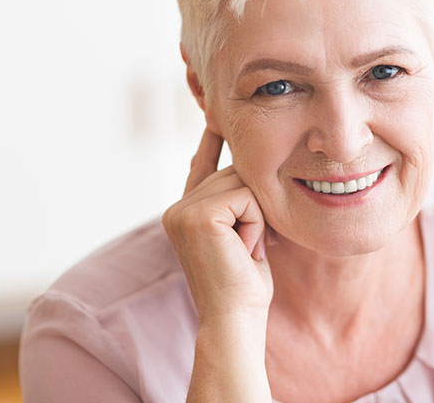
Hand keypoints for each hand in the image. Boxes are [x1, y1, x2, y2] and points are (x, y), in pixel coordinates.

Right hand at [162, 128, 273, 323]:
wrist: (235, 317)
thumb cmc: (244, 283)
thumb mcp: (240, 234)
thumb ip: (235, 203)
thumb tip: (244, 169)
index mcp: (183, 212)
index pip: (201, 165)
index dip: (211, 141)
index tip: (214, 116)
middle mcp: (177, 208)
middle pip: (235, 173)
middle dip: (255, 206)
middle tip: (249, 247)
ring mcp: (183, 210)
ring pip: (243, 184)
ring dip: (257, 217)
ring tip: (246, 249)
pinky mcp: (198, 215)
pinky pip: (247, 197)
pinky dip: (256, 223)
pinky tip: (245, 249)